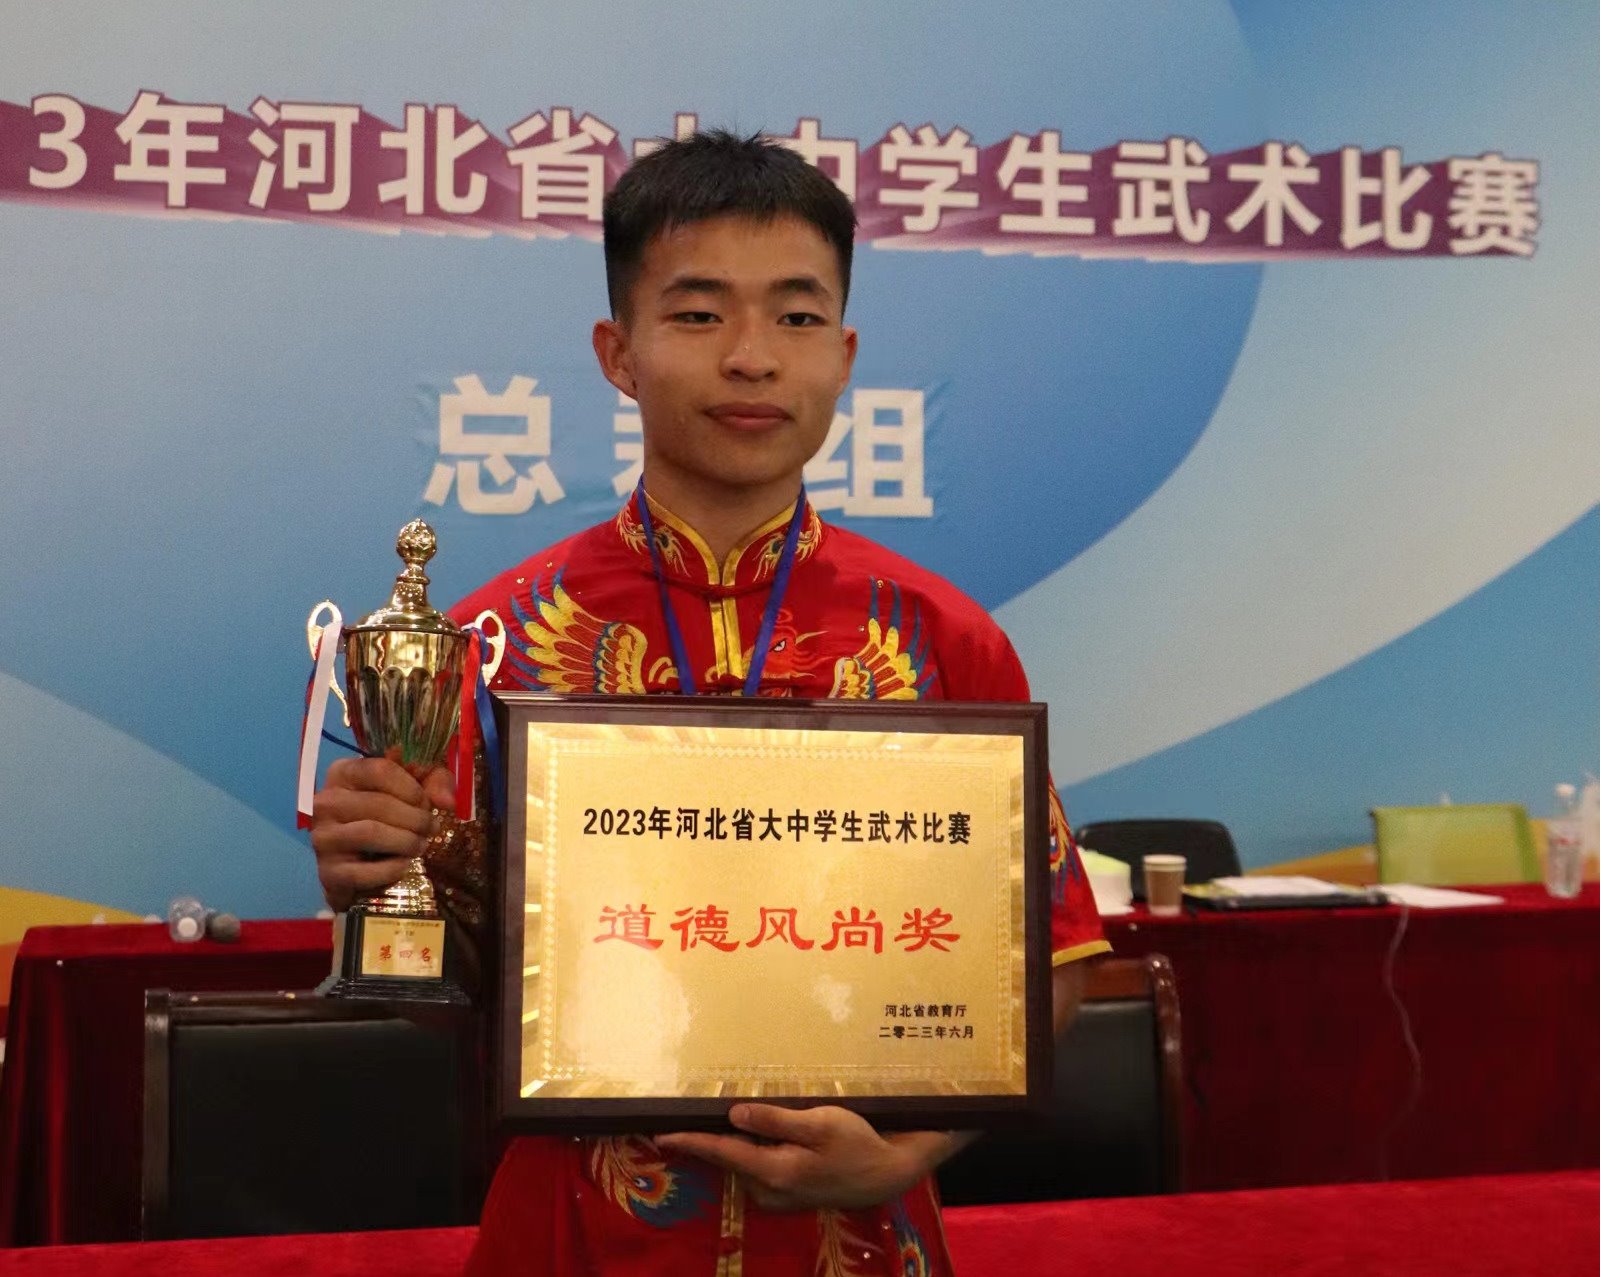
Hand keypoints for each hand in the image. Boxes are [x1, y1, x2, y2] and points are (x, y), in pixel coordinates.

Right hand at [308, 756, 454, 910]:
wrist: (354, 868)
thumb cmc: (386, 819)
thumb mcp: (412, 789)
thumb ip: (434, 782)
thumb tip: (447, 801)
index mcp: (343, 773)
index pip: (380, 769)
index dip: (412, 788)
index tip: (426, 803)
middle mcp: (325, 802)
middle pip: (378, 804)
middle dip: (416, 818)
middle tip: (431, 828)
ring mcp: (322, 837)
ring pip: (371, 833)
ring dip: (406, 841)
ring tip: (421, 845)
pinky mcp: (328, 872)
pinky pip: (364, 871)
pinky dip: (392, 869)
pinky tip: (404, 865)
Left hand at [656, 1104, 942, 1211]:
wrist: (886, 1174)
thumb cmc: (856, 1143)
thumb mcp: (819, 1123)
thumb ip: (774, 1120)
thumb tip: (734, 1116)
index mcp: (774, 1171)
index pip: (722, 1152)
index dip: (691, 1142)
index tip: (662, 1135)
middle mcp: (769, 1190)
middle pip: (728, 1159)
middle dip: (706, 1140)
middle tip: (685, 1117)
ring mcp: (777, 1196)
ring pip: (742, 1164)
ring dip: (731, 1144)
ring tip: (723, 1118)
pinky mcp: (786, 1194)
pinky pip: (756, 1169)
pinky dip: (749, 1152)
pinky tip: (757, 1134)